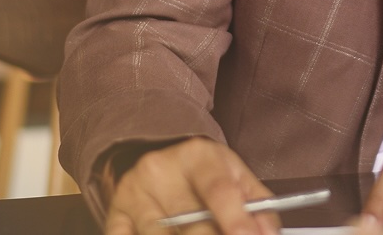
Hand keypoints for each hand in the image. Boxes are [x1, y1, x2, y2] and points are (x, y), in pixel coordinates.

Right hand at [105, 137, 278, 234]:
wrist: (156, 157)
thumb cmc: (203, 172)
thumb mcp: (233, 174)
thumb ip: (256, 204)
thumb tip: (268, 233)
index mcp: (197, 155)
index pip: (218, 190)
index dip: (235, 219)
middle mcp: (160, 170)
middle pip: (187, 221)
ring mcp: (133, 194)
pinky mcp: (115, 214)